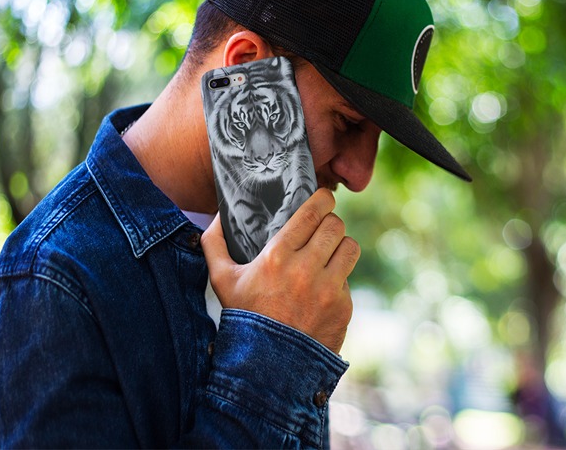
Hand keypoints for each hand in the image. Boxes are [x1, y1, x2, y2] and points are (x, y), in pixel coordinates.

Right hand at [201, 189, 358, 353]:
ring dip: (340, 246)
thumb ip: (214, 244)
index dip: (323, 199)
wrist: (267, 367)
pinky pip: (349, 279)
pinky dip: (338, 279)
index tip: (324, 198)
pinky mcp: (343, 307)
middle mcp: (306, 270)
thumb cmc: (244, 318)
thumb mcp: (221, 281)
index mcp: (277, 256)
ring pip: (350, 247)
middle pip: (336, 226)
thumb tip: (216, 216)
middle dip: (331, 222)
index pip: (313, 213)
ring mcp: (328, 289)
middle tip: (324, 227)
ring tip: (330, 252)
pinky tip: (323, 287)